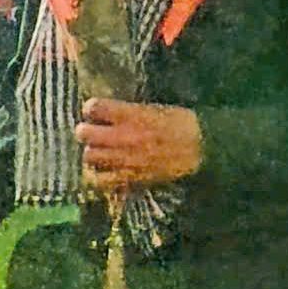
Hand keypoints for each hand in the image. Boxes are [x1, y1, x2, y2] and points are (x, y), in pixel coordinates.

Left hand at [76, 98, 201, 188]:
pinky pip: (101, 180)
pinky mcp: (130, 177)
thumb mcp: (158, 108)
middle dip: (85, 131)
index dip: (91, 108)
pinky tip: (104, 170)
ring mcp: (126, 159)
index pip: (96, 108)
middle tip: (89, 131)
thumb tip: (109, 112)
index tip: (93, 110)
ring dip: (91, 152)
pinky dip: (98, 175)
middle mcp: (125, 136)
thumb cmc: (182, 123)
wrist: (202, 148)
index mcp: (134, 115)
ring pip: (89, 156)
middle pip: (85, 134)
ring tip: (97, 150)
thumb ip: (131, 112)